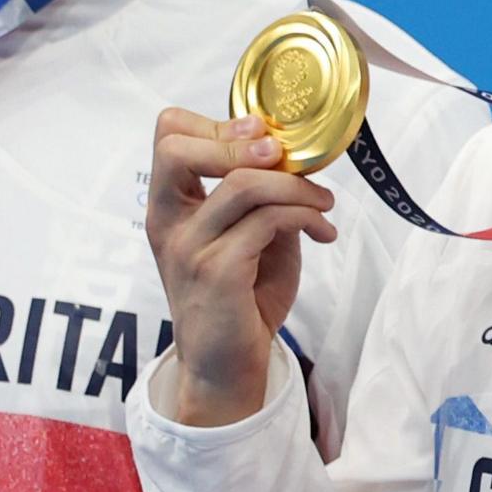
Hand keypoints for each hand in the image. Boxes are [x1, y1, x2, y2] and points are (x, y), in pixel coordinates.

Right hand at [144, 108, 336, 427]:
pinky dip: (303, 217)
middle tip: (284, 156)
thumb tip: (298, 163)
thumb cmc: (241, 300)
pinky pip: (265, 222)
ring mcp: (189, 247)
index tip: (264, 137)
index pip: (168, 137)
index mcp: (170, 207)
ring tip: (323, 204)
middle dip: (239, 140)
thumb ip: (262, 200)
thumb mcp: (251, 239)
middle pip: (176, 146)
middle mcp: (169, 222)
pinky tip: (322, 231)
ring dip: (295, 186)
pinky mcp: (217, 273)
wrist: (228, 367)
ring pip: (241, 185)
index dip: (217, 124)